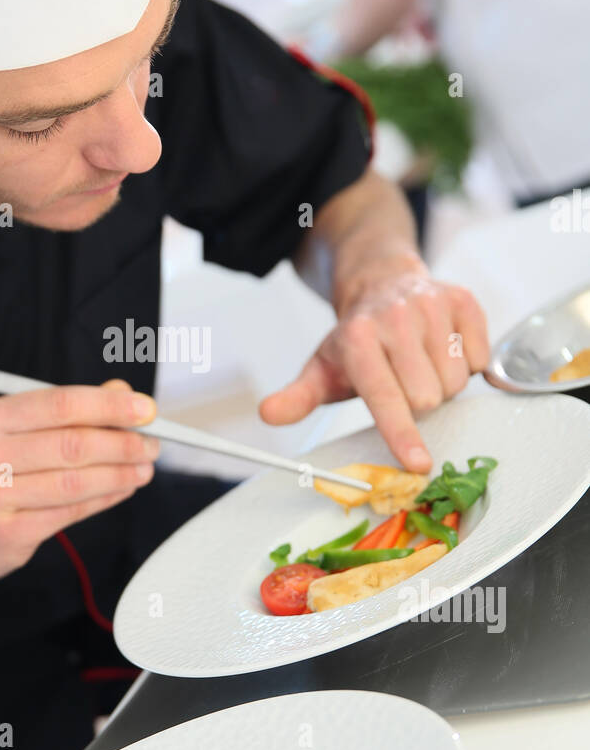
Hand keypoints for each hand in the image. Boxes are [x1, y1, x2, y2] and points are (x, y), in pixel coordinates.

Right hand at [0, 380, 158, 595]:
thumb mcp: (3, 434)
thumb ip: (60, 412)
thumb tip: (118, 393)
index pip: (57, 404)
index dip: (108, 406)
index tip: (144, 409)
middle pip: (71, 444)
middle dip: (122, 442)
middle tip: (151, 443)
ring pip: (75, 482)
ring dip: (120, 473)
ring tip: (143, 468)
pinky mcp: (8, 533)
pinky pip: (69, 513)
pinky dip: (104, 499)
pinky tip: (121, 489)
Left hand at [259, 257, 489, 471]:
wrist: (383, 285)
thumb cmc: (356, 341)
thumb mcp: (322, 369)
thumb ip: (298, 398)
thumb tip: (269, 414)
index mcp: (358, 339)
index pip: (384, 397)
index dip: (401, 433)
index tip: (418, 465)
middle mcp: (394, 317)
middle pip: (427, 397)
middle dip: (420, 403)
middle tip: (404, 384)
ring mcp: (431, 305)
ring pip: (456, 380)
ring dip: (444, 384)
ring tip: (422, 365)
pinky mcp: (462, 299)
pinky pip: (480, 357)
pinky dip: (466, 362)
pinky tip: (442, 348)